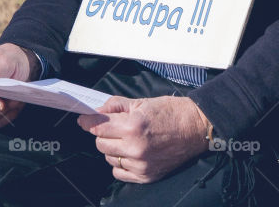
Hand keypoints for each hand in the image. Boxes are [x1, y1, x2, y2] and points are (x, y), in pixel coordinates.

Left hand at [77, 95, 210, 183]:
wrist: (195, 127)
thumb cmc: (171, 111)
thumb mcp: (142, 102)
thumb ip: (116, 106)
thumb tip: (97, 111)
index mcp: (133, 126)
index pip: (99, 127)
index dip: (88, 122)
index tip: (83, 120)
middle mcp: (135, 148)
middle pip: (101, 144)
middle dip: (103, 134)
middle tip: (113, 126)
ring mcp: (141, 165)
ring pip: (109, 158)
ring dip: (113, 148)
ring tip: (127, 138)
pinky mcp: (146, 176)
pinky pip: (120, 173)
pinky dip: (121, 163)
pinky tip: (130, 152)